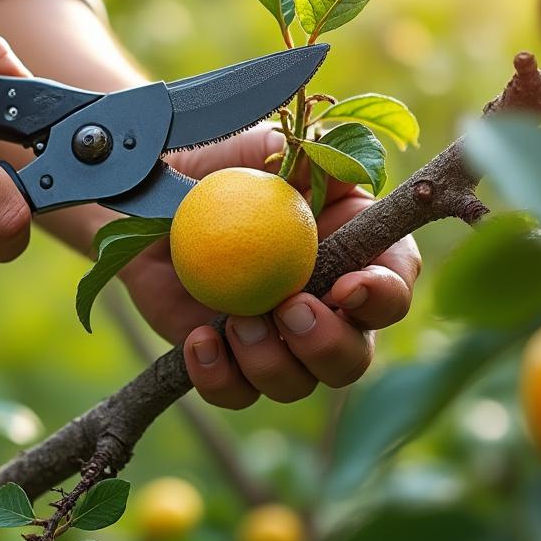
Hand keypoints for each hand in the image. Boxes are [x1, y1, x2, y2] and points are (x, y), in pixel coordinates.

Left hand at [119, 123, 420, 407]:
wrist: (146, 197)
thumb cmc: (214, 165)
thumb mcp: (260, 147)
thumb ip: (308, 155)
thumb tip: (339, 164)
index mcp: (352, 250)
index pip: (394, 283)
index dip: (385, 295)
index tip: (349, 287)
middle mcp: (323, 304)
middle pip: (356, 355)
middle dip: (329, 344)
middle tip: (289, 310)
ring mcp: (276, 338)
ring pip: (300, 383)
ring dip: (271, 362)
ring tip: (234, 322)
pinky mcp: (227, 359)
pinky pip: (237, 393)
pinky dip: (221, 378)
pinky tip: (199, 341)